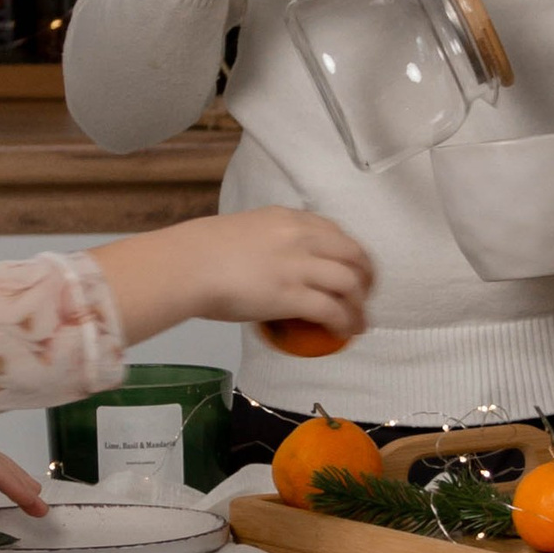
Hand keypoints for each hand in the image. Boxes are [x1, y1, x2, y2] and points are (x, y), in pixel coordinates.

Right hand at [117, 205, 373, 343]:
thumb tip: (269, 265)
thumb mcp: (243, 233)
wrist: (186, 265)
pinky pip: (332, 310)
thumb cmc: (199, 252)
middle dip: (367, 277)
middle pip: (353, 255)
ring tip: (359, 323)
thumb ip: (266, 244)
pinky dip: (344, 323)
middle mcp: (301, 237)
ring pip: (349, 284)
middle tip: (365, 297)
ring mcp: (299, 266)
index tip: (353, 268)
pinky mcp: (293, 296)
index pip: (334, 232)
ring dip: (359, 306)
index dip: (351, 253)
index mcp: (288, 219)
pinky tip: (344, 333)